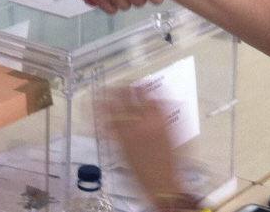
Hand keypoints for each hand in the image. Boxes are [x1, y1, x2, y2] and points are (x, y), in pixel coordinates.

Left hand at [105, 87, 188, 208]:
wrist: (161, 184)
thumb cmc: (171, 162)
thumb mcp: (175, 136)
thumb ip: (167, 118)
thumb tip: (160, 103)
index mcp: (160, 119)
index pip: (147, 95)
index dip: (140, 86)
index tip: (135, 84)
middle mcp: (143, 122)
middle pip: (129, 97)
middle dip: (121, 88)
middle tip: (116, 85)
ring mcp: (130, 132)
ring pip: (114, 109)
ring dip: (106, 99)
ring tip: (100, 93)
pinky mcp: (120, 142)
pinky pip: (107, 125)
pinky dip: (100, 117)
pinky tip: (94, 112)